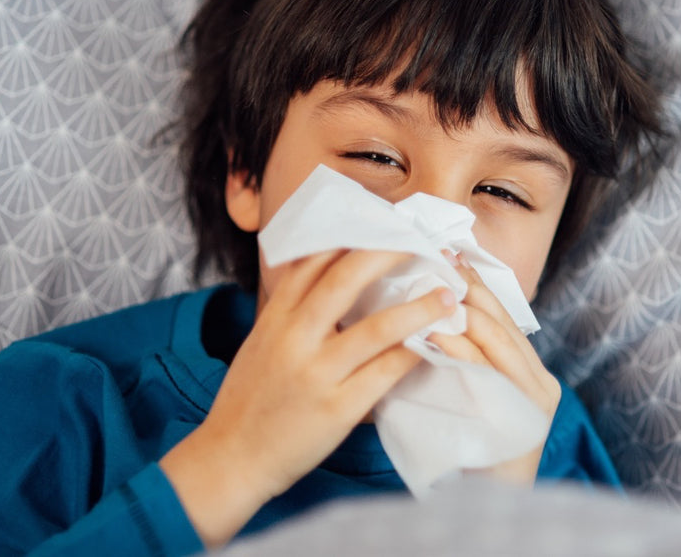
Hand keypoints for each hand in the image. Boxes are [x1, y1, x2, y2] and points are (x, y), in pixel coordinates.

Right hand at [161, 249, 456, 546]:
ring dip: (418, 308)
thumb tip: (329, 275)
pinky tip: (433, 345)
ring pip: (376, 328)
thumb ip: (292, 310)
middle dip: (388, 254)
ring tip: (448, 296)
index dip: (352, 236)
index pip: (313, 261)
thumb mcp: (261, 343)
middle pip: (345, 280)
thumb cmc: (252, 400)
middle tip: (423, 242)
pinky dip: (413, 355)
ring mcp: (316, 374)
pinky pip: (385, 374)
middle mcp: (294, 339)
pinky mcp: (336, 409)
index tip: (385, 221)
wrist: (232, 458)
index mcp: (275, 318)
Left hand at [428, 252, 560, 484]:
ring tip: (430, 287)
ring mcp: (535, 399)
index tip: (446, 253)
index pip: (501, 316)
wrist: (484, 513)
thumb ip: (459, 360)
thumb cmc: (465, 454)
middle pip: (502, 319)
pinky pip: (486, 374)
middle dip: (469, 286)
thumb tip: (424, 313)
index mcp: (528, 371)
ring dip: (460, 311)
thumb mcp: (465, 397)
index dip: (474, 282)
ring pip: (496, 340)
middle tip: (436, 256)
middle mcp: (539, 381)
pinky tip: (433, 334)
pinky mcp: (525, 417)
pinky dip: (458, 349)